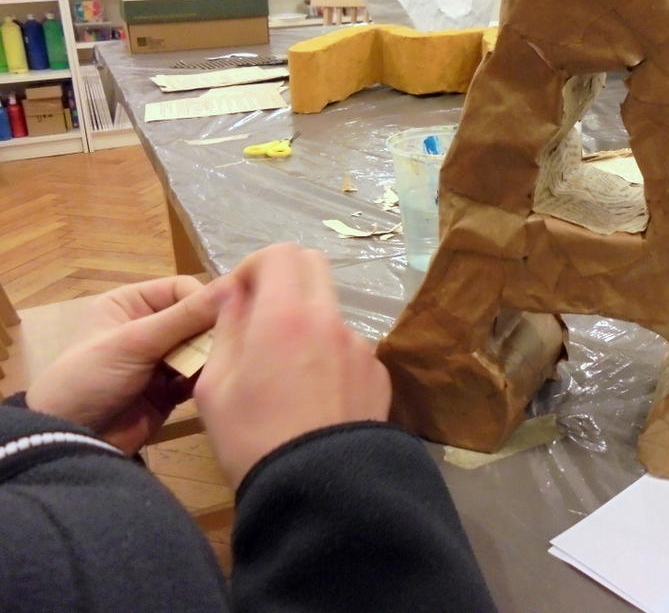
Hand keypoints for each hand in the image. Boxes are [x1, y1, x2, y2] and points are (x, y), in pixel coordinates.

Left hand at [25, 276, 229, 454]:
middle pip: (195, 318)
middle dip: (210, 332)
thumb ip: (186, 315)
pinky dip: (204, 379)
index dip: (204, 301)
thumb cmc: (92, 378)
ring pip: (200, 347)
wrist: (71, 441)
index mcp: (129, 303)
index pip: (182, 289)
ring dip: (209, 356)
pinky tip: (209, 385)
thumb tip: (236, 284)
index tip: (224, 319)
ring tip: (219, 367)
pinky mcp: (168, 388)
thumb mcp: (136, 341)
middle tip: (227, 346)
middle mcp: (146, 326)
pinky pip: (198, 375)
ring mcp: (158, 359)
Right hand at [194, 243, 391, 487]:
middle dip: (284, 281)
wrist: (321, 491)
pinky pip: (349, 350)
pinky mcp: (379, 374)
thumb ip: (226, 328)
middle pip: (313, 267)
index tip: (239, 299)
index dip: (254, 267)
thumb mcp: (214, 386)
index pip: (280, 253)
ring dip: (307, 325)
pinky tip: (316, 402)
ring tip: (287, 377)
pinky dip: (330, 359)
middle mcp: (330, 320)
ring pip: (331, 312)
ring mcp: (361, 347)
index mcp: (286, 314)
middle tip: (261, 320)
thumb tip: (235, 294)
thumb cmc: (252, 439)